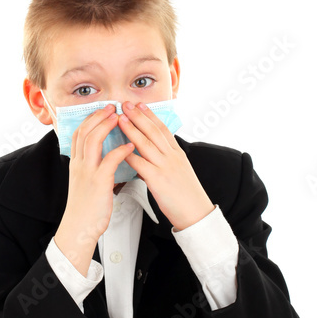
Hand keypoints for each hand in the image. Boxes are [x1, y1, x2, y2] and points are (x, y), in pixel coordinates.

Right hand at [54, 104, 134, 274]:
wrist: (79, 228)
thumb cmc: (87, 209)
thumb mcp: (85, 183)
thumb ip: (92, 168)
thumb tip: (103, 159)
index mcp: (77, 164)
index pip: (79, 133)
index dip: (91, 119)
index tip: (102, 110)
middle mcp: (79, 165)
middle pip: (85, 131)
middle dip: (98, 116)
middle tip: (112, 106)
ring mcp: (87, 172)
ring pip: (93, 140)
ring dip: (107, 125)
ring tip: (120, 117)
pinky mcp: (98, 183)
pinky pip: (109, 160)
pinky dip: (120, 150)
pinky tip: (129, 145)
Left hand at [119, 102, 214, 230]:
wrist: (196, 213)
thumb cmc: (187, 196)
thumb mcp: (180, 171)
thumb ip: (167, 160)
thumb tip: (152, 154)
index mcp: (178, 154)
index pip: (163, 129)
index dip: (150, 116)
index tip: (140, 105)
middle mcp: (172, 157)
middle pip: (153, 131)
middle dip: (138, 116)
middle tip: (126, 105)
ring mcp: (165, 167)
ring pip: (146, 143)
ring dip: (131, 129)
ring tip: (120, 119)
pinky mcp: (158, 180)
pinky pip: (141, 164)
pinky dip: (129, 155)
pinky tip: (120, 148)